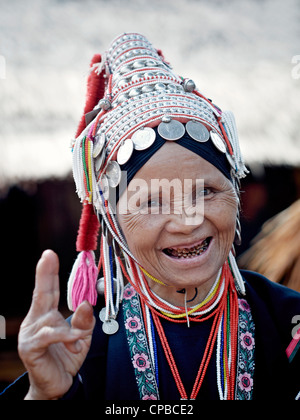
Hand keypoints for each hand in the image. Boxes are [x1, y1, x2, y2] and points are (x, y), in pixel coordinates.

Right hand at [18, 250, 94, 399]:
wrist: (57, 385)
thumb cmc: (67, 356)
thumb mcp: (82, 335)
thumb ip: (84, 319)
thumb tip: (86, 304)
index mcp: (48, 314)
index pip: (50, 289)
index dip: (50, 272)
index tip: (50, 254)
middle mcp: (37, 320)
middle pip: (42, 294)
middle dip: (45, 274)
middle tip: (48, 256)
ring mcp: (31, 334)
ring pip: (52, 319)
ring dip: (70, 328)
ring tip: (80, 338)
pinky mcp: (30, 348)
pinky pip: (50, 336)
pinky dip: (66, 337)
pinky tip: (76, 342)